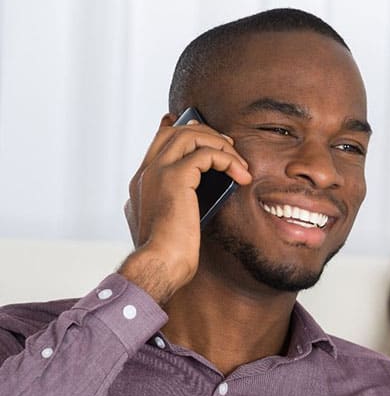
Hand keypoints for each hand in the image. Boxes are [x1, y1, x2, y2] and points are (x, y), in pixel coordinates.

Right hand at [119, 114, 251, 303]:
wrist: (160, 265)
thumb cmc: (169, 254)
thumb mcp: (170, 223)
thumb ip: (177, 203)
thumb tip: (195, 194)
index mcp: (142, 182)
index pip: (160, 141)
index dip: (183, 129)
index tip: (204, 130)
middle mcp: (147, 172)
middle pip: (176, 131)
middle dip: (208, 134)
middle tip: (230, 148)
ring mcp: (158, 172)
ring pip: (191, 135)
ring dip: (221, 145)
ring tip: (240, 165)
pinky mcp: (175, 178)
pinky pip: (206, 153)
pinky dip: (228, 160)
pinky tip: (241, 177)